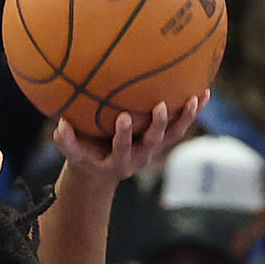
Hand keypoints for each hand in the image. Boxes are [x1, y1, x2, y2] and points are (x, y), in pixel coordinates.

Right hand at [50, 96, 209, 182]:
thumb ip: (66, 140)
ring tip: (196, 98)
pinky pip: (181, 126)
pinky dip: (193, 111)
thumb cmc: (84, 155)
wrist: (102, 170)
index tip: (122, 118)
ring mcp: (154, 149)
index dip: (123, 136)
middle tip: (161, 106)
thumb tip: (60, 123)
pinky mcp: (163, 140)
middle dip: (158, 126)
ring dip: (185, 118)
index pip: (121, 149)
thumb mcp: (73, 152)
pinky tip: (204, 92)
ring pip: (173, 136)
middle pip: (153, 142)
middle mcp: (140, 157)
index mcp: (118, 161)